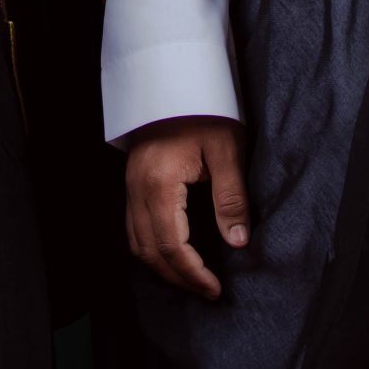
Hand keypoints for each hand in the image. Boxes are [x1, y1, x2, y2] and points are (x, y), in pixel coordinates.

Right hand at [123, 116, 247, 299]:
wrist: (176, 78)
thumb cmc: (205, 110)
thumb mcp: (227, 151)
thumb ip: (231, 198)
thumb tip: (237, 242)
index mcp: (159, 183)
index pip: (172, 246)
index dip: (193, 274)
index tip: (215, 289)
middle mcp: (137, 188)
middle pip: (150, 251)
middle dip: (178, 277)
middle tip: (207, 291)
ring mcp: (130, 185)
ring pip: (136, 243)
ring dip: (162, 266)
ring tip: (191, 278)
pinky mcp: (133, 181)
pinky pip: (133, 227)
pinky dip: (151, 248)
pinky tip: (172, 253)